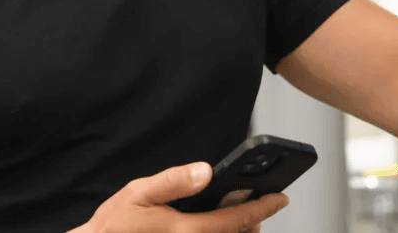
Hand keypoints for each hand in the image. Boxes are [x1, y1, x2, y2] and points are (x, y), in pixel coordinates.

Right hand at [76, 162, 287, 232]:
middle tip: (262, 205)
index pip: (237, 219)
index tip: (280, 198)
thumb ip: (174, 180)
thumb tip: (206, 171)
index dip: (264, 208)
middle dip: (255, 222)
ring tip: (244, 216)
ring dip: (242, 231)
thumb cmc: (116, 225)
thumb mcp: (139, 192)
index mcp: (186, 230)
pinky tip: (220, 226)